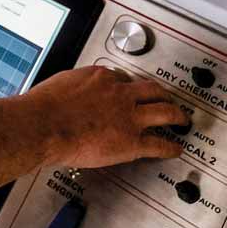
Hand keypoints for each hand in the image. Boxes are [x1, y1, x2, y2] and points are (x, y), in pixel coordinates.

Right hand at [24, 65, 189, 168]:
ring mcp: (129, 117)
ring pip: (165, 111)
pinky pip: (159, 144)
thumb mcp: (60, 84)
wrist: (44, 125)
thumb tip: (71, 91)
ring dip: (177, 115)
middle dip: (162, 94)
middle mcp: (120, 94)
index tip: (128, 91)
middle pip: (152, 90)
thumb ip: (73, 87)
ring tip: (182, 120)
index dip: (128, 87)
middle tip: (167, 98)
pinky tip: (175, 149)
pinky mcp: (131, 141)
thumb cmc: (45, 108)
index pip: (122, 79)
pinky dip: (171, 147)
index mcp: (101, 78)